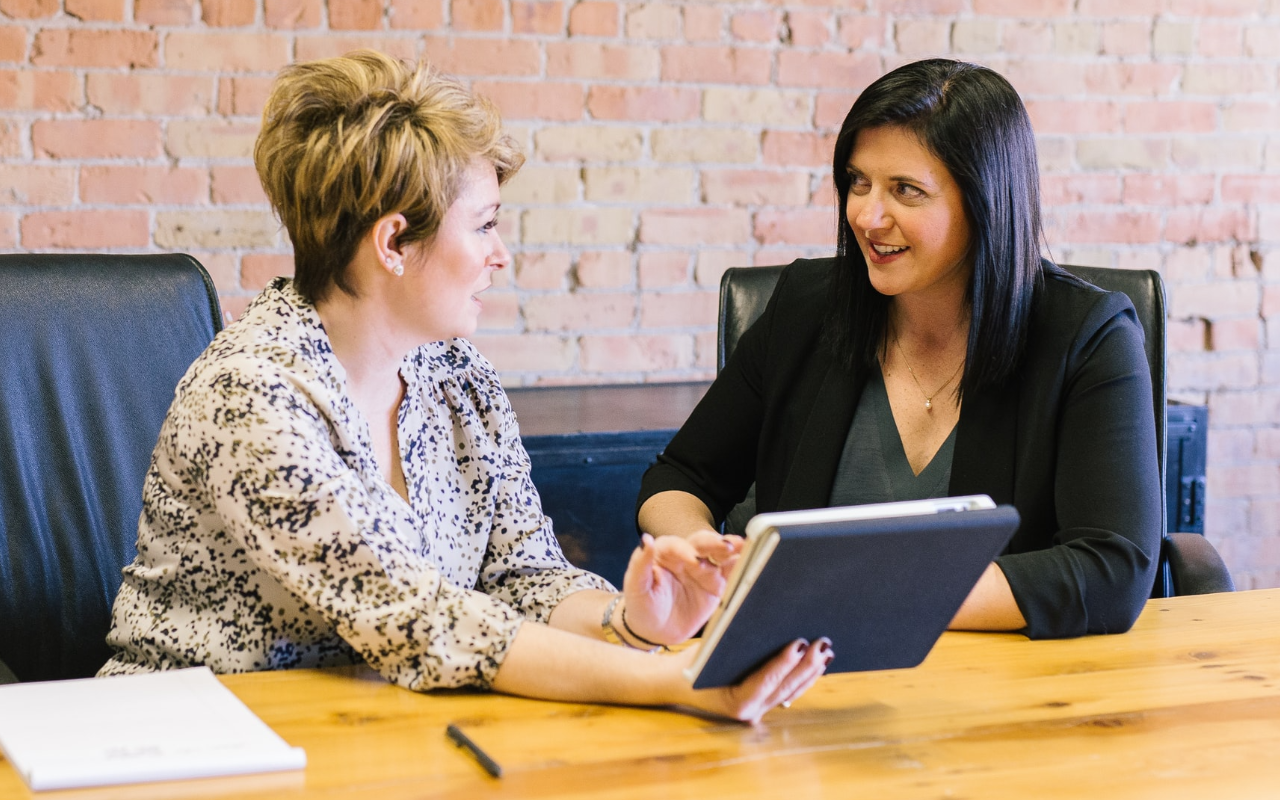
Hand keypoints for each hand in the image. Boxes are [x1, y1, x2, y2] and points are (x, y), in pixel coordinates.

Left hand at [621, 531, 742, 645]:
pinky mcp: (717, 584)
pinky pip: (731, 572)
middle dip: (715, 543)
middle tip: (727, 546)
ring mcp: (704, 569)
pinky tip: (753, 560)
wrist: (655, 631)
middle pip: (702, 543)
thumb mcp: (636, 588)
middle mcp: (687, 556)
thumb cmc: (642, 606)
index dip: (685, 550)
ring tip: (745, 546)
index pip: (676, 545)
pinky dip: (742, 566)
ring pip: (720, 554)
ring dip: (733, 549)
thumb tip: (646, 540)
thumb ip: (640, 564)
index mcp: (665, 553)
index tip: (693, 561)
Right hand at [677, 637, 832, 723]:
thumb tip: (763, 621)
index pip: (765, 681)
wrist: (676, 683)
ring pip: (791, 692)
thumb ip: (734, 642)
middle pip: (785, 688)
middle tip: (822, 644)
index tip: (800, 644)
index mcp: (735, 703)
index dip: (784, 663)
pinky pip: (788, 692)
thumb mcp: (708, 651)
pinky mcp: (763, 704)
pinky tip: (817, 663)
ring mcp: (758, 711)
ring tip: (826, 651)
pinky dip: (803, 677)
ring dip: (810, 672)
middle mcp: (750, 712)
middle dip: (806, 665)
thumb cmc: (691, 664)